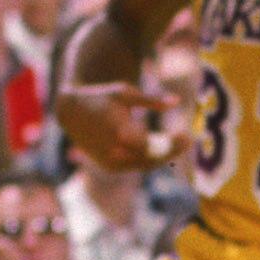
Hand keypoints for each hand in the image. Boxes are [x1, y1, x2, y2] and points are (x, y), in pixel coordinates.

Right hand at [57, 79, 182, 172]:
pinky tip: (159, 149)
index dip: (174, 143)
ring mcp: (111, 162)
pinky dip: (147, 159)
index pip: (156, 146)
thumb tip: (177, 100)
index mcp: (121, 132)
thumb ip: (152, 100)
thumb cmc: (101, 97)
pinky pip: (134, 166)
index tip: (187, 135)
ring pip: (144, 165)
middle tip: (187, 141)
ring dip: (161, 157)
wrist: (71, 111)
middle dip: (171, 151)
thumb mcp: (126, 93)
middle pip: (153, 159)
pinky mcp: (108, 167)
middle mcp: (116, 152)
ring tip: (176, 144)